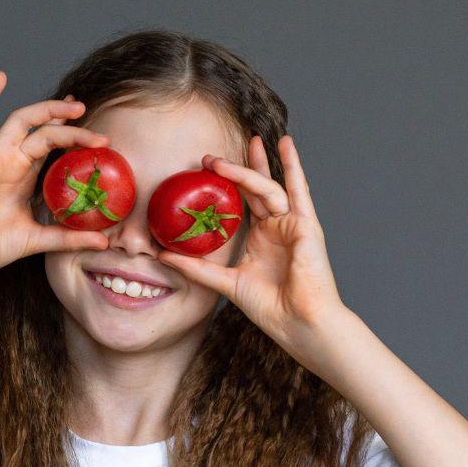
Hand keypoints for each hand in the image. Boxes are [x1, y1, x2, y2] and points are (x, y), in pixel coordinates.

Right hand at [0, 70, 111, 282]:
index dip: (73, 135)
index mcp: (24, 176)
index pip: (52, 145)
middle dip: (67, 120)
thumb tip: (103, 242)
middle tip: (91, 119)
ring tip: (74, 107)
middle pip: (43, 129)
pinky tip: (0, 78)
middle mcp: (10, 161)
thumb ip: (69, 237)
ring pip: (21, 121)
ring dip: (47, 109)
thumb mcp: (38, 240)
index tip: (99, 137)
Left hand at [155, 134, 348, 355]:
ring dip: (250, 168)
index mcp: (261, 238)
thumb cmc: (269, 307)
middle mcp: (277, 227)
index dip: (224, 186)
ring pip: (268, 188)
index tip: (202, 171)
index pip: (241, 202)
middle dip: (234, 170)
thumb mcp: (225, 282)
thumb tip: (162, 256)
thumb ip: (196, 267)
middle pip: (255, 188)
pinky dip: (293, 166)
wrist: (297, 323)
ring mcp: (292, 224)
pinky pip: (299, 190)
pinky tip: (284, 143)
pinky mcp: (305, 225)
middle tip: (208, 157)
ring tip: (233, 152)